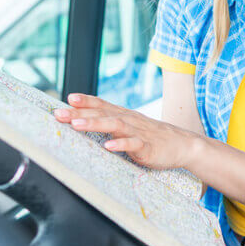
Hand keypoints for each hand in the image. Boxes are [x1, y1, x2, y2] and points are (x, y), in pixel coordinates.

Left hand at [53, 93, 201, 169]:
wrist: (184, 145)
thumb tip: (87, 123)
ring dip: (95, 123)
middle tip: (60, 113)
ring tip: (78, 125)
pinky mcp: (148, 147)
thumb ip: (113, 125)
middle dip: (80, 112)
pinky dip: (121, 144)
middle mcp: (130, 120)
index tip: (68, 98)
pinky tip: (109, 146)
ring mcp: (139, 133)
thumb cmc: (154, 138)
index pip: (103, 104)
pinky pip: (134, 144)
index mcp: (125, 116)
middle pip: (103, 113)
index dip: (86, 101)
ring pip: (115, 125)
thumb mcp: (132, 128)